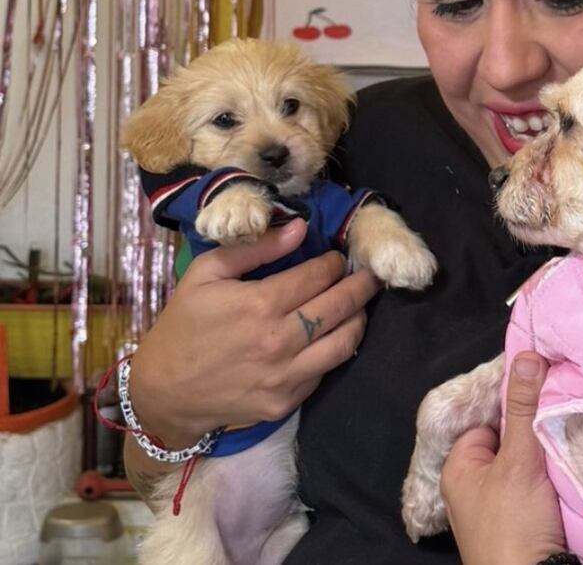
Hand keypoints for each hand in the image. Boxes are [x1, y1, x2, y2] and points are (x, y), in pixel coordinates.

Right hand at [128, 219, 378, 448]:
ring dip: (359, 318)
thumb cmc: (183, 325)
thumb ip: (255, 248)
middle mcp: (279, 341)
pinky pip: (325, 371)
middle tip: (371, 274)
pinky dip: (335, 350)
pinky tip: (335, 335)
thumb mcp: (205, 274)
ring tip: (361, 304)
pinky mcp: (286, 402)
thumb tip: (299, 228)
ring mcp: (285, 376)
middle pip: (340, 306)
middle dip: (361, 285)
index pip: (318, 276)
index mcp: (259, 304)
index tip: (338, 257)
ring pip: (345, 342)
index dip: (334, 263)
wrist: (164, 391)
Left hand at [440, 352, 565, 564]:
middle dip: (535, 431)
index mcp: (458, 468)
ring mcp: (498, 509)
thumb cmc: (513, 525)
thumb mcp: (519, 461)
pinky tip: (574, 467)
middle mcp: (473, 488)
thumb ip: (524, 409)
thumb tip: (526, 355)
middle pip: (509, 441)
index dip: (514, 406)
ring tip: (573, 435)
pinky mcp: (523, 525)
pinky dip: (554, 480)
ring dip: (548, 456)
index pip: (487, 419)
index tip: (545, 391)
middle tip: (564, 413)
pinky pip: (538, 489)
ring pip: (527, 465)